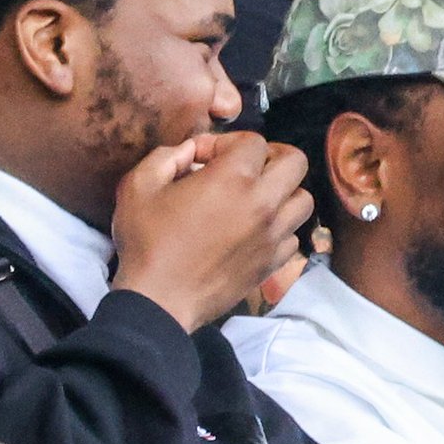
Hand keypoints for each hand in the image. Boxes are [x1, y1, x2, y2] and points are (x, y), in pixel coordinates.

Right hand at [111, 132, 311, 332]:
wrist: (161, 300)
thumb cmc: (148, 242)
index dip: (228, 142)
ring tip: (257, 198)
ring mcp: (273, 236)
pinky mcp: (273, 263)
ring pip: (304, 200)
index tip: (205, 159)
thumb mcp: (140, 185)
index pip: (255, 142)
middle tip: (247, 167)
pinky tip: (256, 230)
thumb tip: (191, 151)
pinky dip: (281, 228)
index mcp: (233, 178)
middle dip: (272, 157)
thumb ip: (168, 155)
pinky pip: (294, 236)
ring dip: (284, 192)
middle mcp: (263, 204)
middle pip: (296, 162)